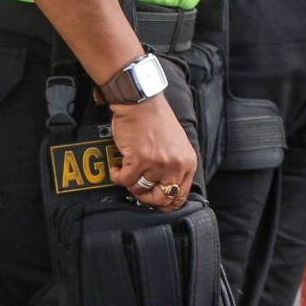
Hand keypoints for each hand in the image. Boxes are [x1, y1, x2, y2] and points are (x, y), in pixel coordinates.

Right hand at [109, 94, 197, 208]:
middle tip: (136, 185)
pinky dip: (117, 175)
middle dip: (144, 196)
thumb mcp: (177, 145)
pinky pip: (124, 181)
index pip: (180, 196)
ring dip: (129, 181)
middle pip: (160, 198)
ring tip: (128, 168)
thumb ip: (175, 167)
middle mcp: (176, 165)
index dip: (164, 202)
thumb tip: (165, 191)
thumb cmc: (156, 120)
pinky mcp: (139, 160)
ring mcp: (158, 164)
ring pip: (139, 189)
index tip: (153, 199)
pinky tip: (119, 165)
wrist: (141, 103)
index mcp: (188, 162)